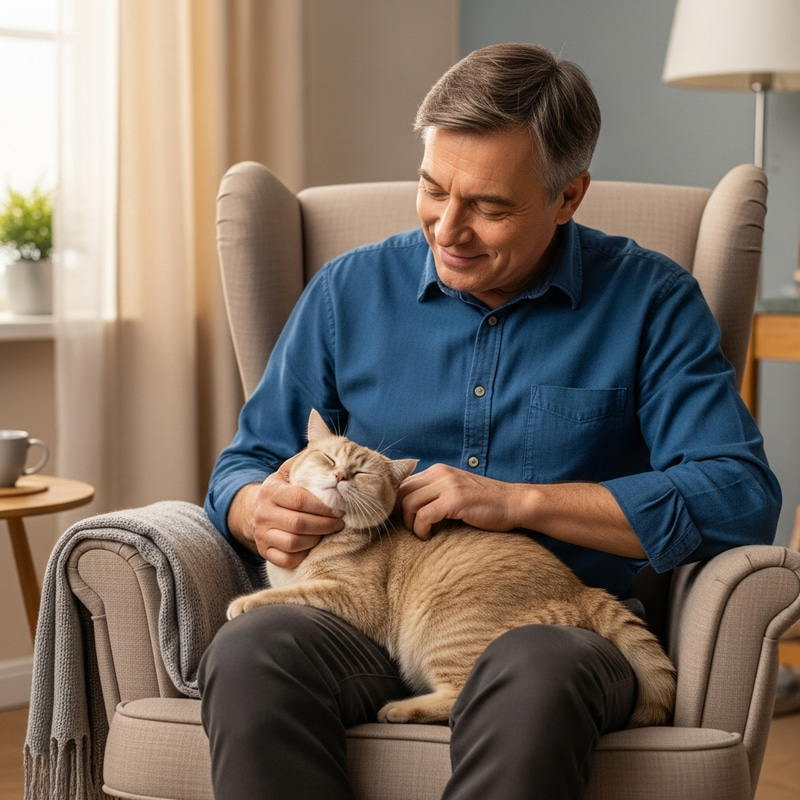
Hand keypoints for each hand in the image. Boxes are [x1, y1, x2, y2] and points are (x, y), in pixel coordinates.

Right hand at [229, 454, 343, 567]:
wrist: (255, 510)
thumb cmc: (284, 488)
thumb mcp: (290, 470)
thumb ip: (307, 459)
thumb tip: (328, 446)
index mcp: (270, 490)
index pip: (299, 500)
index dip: (323, 506)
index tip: (340, 507)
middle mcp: (262, 513)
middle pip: (298, 524)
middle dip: (325, 524)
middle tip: (340, 522)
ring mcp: (262, 534)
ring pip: (294, 543)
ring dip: (317, 539)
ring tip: (328, 532)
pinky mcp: (264, 552)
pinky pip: (287, 559)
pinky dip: (303, 555)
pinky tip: (313, 545)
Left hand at [396, 463, 522, 538]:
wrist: (514, 503)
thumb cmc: (485, 503)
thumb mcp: (456, 490)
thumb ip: (436, 492)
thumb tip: (408, 506)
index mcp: (438, 470)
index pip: (404, 483)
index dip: (398, 503)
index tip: (402, 519)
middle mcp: (440, 473)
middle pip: (402, 492)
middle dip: (400, 513)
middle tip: (409, 528)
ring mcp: (448, 485)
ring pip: (409, 503)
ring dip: (410, 523)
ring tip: (421, 532)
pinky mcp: (455, 500)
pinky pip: (424, 516)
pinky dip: (421, 529)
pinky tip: (429, 536)